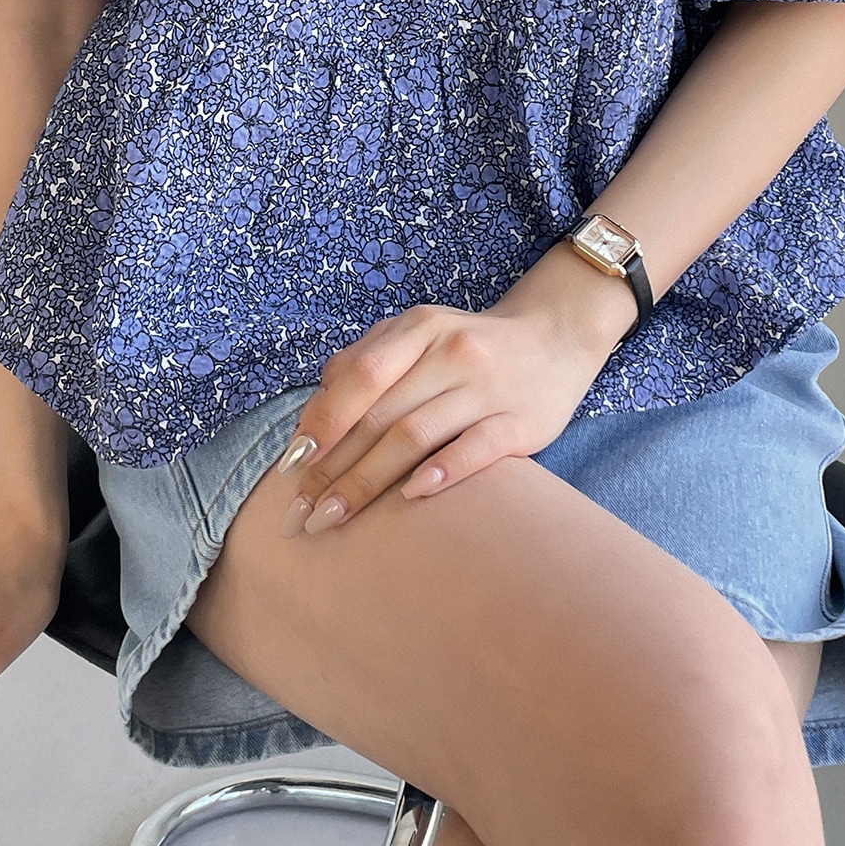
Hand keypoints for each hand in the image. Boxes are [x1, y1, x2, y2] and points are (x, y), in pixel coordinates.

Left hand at [274, 241, 639, 536]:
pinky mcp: (522, 421)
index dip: (321, 423)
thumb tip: (313, 419)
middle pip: (380, 415)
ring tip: (332, 517)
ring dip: (368, 482)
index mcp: (419, 328)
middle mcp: (451, 351)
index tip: (289, 469)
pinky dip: (441, 472)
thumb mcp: (418, 335)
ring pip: (415, 435)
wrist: (555, 338)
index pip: (358, 377)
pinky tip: (411, 497)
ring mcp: (488, 386)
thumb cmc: (468, 347)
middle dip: (332, 469)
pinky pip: (476, 449)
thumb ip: (366, 363)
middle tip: (299, 513)